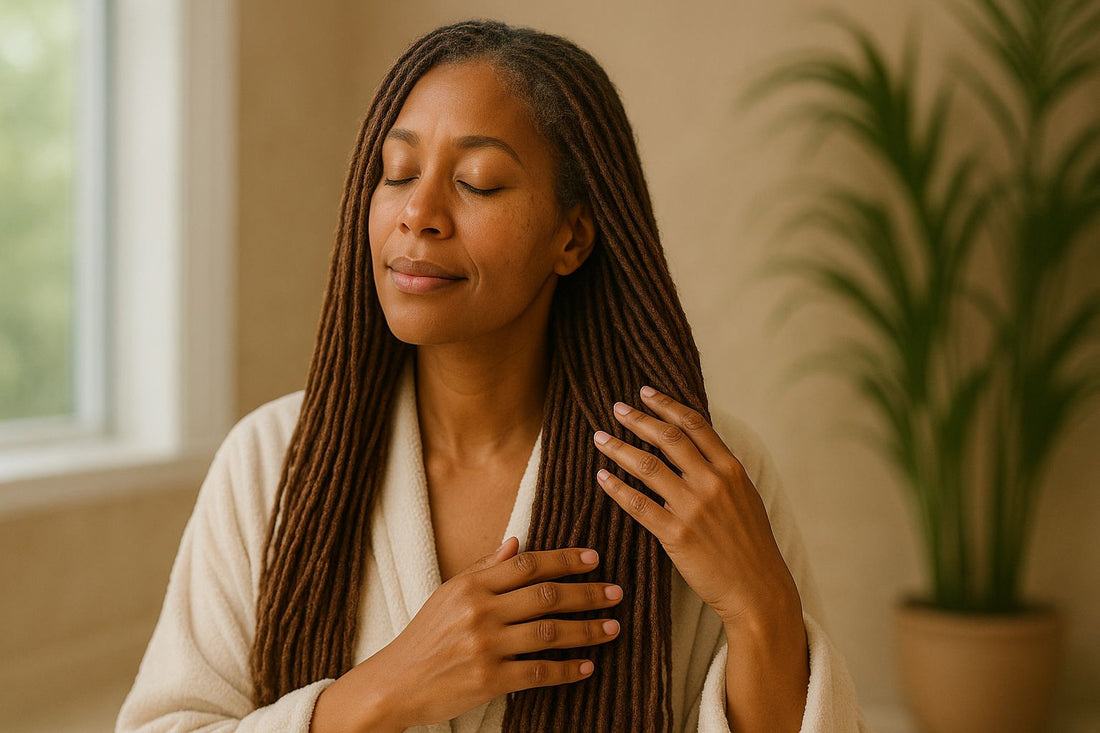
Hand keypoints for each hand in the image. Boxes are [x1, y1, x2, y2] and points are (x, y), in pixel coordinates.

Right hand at [313, 538, 623, 730]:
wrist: (395, 683)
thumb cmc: (424, 636)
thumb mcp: (449, 593)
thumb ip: (485, 568)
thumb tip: (517, 542)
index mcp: (471, 585)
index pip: (527, 564)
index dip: (565, 559)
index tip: (594, 559)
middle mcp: (479, 611)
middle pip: (546, 596)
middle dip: (587, 594)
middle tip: (616, 593)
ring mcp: (485, 646)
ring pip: (549, 633)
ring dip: (586, 631)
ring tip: (612, 628)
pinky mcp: (489, 680)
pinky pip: (538, 672)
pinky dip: (566, 669)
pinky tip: (587, 667)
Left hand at [592, 386, 800, 627]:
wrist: (757, 589)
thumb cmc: (750, 545)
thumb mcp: (746, 497)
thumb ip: (721, 471)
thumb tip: (696, 448)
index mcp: (730, 469)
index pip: (694, 424)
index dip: (666, 404)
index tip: (645, 392)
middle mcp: (712, 482)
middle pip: (667, 438)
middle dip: (638, 419)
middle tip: (615, 408)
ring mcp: (693, 508)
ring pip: (647, 466)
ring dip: (619, 448)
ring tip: (600, 438)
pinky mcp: (676, 534)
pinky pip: (637, 504)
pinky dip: (616, 487)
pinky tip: (602, 476)